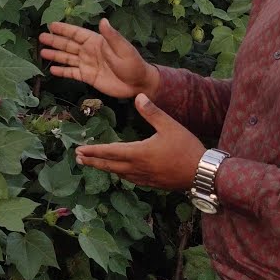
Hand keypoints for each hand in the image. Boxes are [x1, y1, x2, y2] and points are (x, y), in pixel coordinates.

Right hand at [39, 19, 159, 98]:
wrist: (137, 84)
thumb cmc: (133, 64)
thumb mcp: (123, 48)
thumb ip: (111, 36)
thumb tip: (103, 20)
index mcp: (97, 42)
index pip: (77, 34)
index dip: (64, 29)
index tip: (51, 25)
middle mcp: (89, 51)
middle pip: (68, 45)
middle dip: (55, 41)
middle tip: (41, 37)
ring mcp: (88, 64)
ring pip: (68, 58)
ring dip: (55, 55)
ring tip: (42, 53)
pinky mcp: (88, 77)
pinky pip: (72, 73)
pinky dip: (62, 71)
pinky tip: (52, 70)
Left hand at [76, 94, 204, 190]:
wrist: (202, 173)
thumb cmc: (187, 148)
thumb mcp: (170, 126)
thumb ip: (152, 112)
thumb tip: (138, 96)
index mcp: (139, 153)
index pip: (110, 152)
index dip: (93, 151)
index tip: (79, 150)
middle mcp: (137, 168)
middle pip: (109, 165)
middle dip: (92, 161)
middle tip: (78, 158)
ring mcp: (144, 178)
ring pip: (118, 173)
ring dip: (104, 168)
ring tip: (93, 164)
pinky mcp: (151, 183)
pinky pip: (130, 179)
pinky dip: (119, 174)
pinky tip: (119, 172)